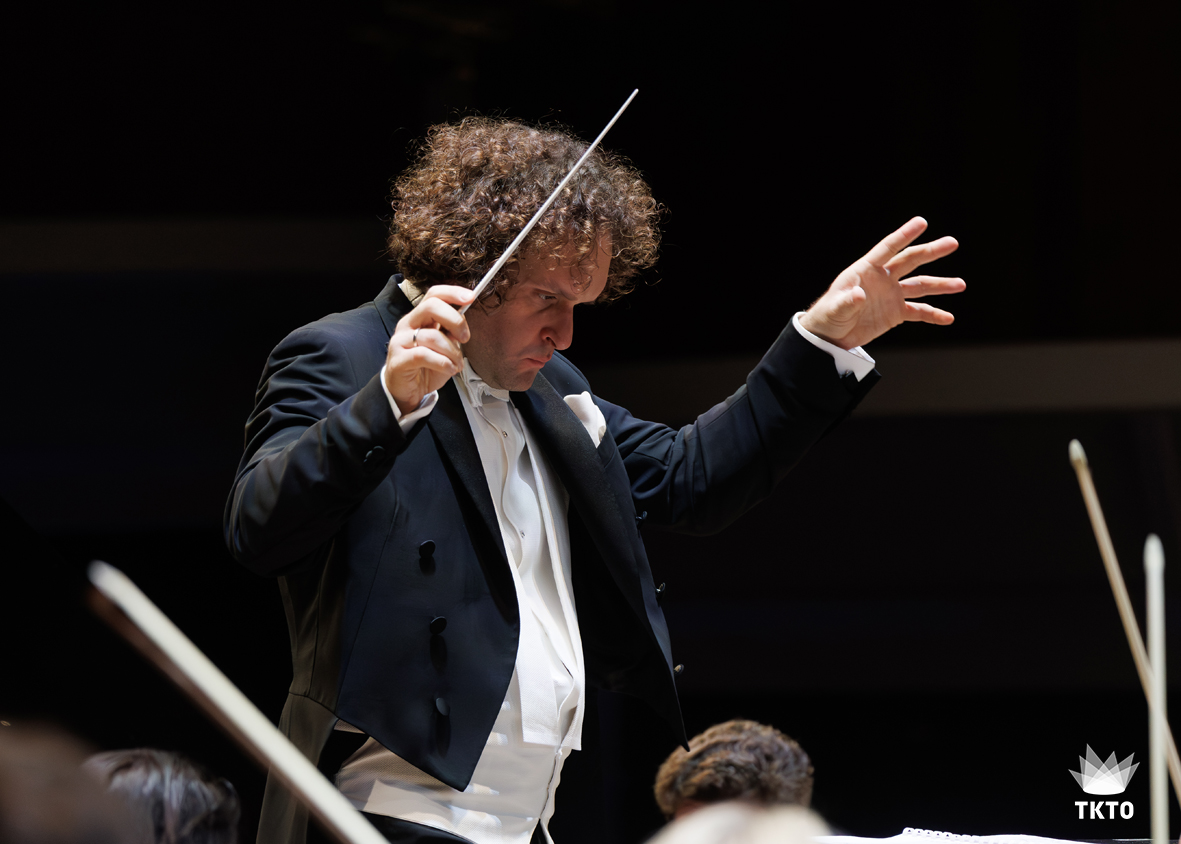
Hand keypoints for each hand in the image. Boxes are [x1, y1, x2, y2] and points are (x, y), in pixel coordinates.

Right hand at [385, 285, 473, 413]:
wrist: (408, 391)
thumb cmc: (426, 368)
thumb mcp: (445, 347)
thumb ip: (451, 332)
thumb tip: (463, 321)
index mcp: (419, 317)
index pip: (434, 294)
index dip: (453, 293)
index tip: (471, 298)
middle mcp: (408, 325)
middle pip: (431, 306)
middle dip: (455, 321)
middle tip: (465, 338)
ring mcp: (400, 341)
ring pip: (432, 336)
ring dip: (452, 352)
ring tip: (456, 364)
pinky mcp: (398, 360)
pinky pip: (423, 355)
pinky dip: (442, 363)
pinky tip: (449, 369)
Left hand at [799, 217, 965, 348]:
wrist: (830, 335)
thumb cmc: (828, 316)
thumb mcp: (834, 309)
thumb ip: (847, 302)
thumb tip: (859, 295)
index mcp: (866, 270)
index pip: (888, 248)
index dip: (904, 235)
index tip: (922, 222)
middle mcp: (883, 278)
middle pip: (910, 261)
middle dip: (931, 252)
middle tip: (952, 243)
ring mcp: (891, 295)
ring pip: (920, 286)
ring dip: (940, 285)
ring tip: (960, 284)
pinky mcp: (896, 313)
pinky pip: (919, 311)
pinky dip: (933, 314)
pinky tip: (947, 318)